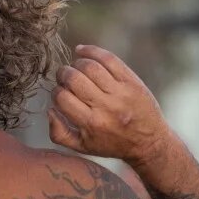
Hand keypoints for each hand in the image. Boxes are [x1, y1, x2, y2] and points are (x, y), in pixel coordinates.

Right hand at [47, 45, 170, 163]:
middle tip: (64, 76)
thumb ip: (58, 133)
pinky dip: (91, 51)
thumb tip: (50, 109)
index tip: (60, 92)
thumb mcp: (82, 147)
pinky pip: (109, 59)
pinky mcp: (131, 81)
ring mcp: (120, 92)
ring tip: (76, 68)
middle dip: (63, 74)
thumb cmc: (112, 144)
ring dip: (77, 63)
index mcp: (91, 124)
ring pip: (90, 66)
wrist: (149, 142)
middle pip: (74, 79)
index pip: (62, 98)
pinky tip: (82, 51)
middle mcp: (106, 107)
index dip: (56, 91)